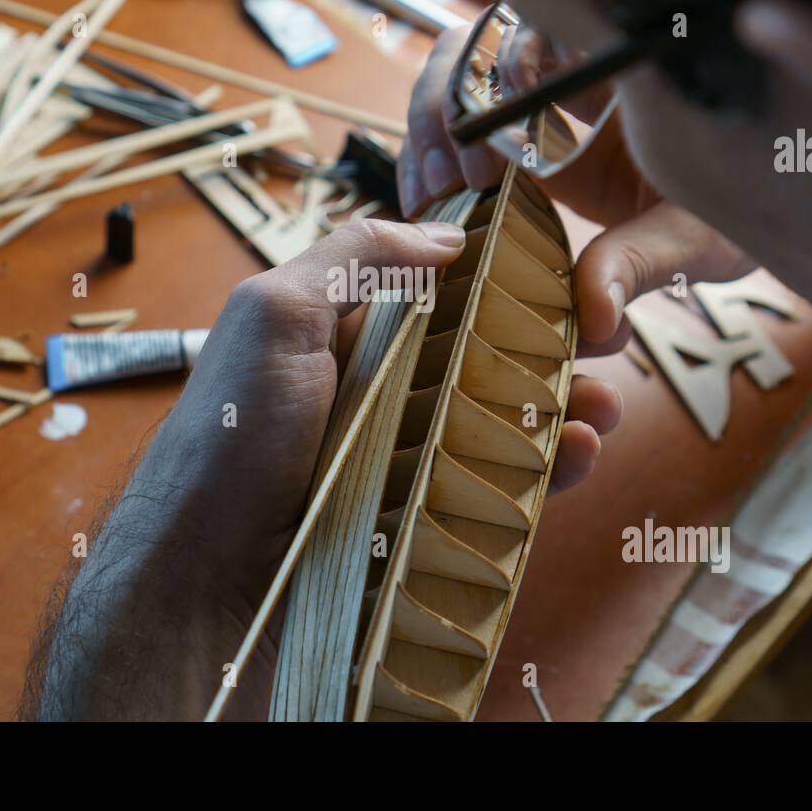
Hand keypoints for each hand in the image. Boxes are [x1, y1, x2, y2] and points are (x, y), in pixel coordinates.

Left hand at [31, 219, 620, 720]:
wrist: (206, 579)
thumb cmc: (229, 437)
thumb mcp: (272, 316)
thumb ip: (354, 257)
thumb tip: (448, 233)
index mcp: (345, 334)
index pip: (439, 293)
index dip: (500, 279)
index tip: (560, 271)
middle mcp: (380, 390)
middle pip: (483, 356)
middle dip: (547, 346)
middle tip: (603, 342)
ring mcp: (406, 457)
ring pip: (502, 421)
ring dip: (561, 408)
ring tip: (605, 404)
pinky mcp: (423, 519)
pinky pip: (497, 488)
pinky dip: (545, 472)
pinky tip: (577, 458)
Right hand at [399, 22, 755, 355]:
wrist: (753, 219)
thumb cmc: (742, 212)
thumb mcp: (698, 238)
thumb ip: (643, 264)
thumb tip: (591, 319)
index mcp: (622, 69)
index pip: (539, 26)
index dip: (503, 67)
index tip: (497, 142)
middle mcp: (576, 75)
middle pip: (478, 44)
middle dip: (446, 100)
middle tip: (452, 176)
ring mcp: (547, 109)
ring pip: (458, 79)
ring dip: (428, 130)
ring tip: (429, 196)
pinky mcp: (530, 147)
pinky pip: (465, 134)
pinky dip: (435, 161)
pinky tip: (429, 206)